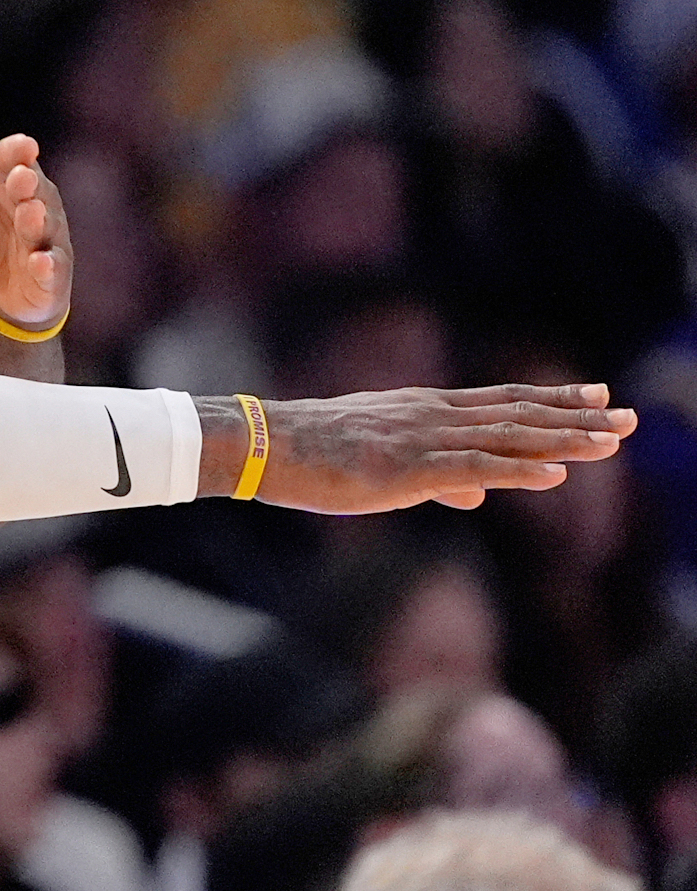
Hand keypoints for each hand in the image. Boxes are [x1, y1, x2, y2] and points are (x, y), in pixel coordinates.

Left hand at [0, 89, 69, 328]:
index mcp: (6, 173)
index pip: (13, 155)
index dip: (16, 152)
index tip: (22, 147)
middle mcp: (34, 199)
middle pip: (34, 188)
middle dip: (28, 184)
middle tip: (20, 179)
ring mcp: (46, 236)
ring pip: (46, 226)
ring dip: (38, 221)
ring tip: (30, 215)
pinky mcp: (51, 273)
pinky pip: (54, 268)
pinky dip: (49, 267)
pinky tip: (41, 265)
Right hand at [214, 384, 637, 511]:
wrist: (261, 445)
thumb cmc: (311, 455)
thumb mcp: (380, 461)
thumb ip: (435, 475)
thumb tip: (478, 495)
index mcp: (422, 410)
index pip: (501, 402)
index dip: (553, 400)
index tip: (597, 396)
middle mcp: (431, 416)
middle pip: (517, 415)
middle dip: (576, 418)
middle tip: (628, 417)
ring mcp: (422, 440)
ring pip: (506, 438)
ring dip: (564, 440)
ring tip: (612, 441)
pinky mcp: (408, 468)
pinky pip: (474, 469)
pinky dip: (518, 470)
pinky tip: (556, 473)